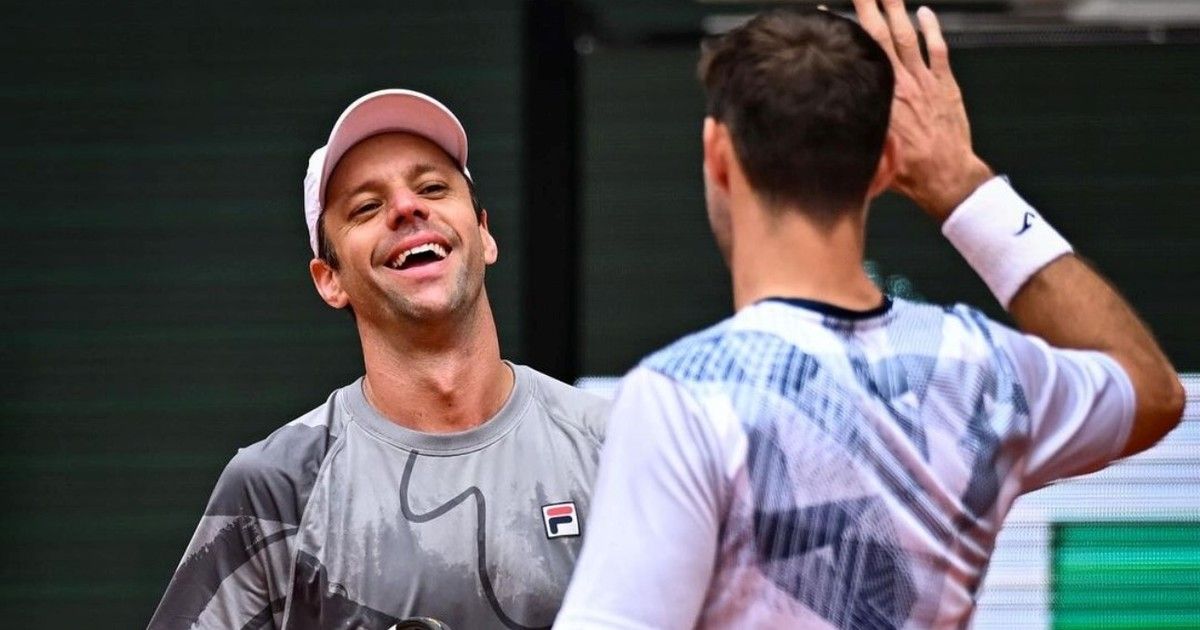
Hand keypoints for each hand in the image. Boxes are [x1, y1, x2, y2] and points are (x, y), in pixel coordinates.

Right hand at [852, 0, 993, 221]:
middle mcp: (900, 83)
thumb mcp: (870, 151)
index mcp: (879, 98)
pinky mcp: (945, 86)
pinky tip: (925, 11)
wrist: (946, 177)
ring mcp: (924, 82)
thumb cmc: (907, 172)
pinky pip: (938, 50)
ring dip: (896, 8)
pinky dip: (932, 29)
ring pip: (907, 36)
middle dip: (867, 5)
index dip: (840, 30)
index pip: (856, 54)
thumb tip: (831, 114)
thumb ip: (855, 127)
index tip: (824, 13)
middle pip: (879, 35)